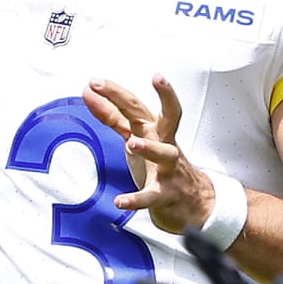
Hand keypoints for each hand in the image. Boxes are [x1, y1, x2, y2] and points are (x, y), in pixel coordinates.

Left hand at [83, 73, 214, 234]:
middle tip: (118, 86)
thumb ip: (112, 115)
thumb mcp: (136, 135)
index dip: (115, 92)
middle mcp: (163, 143)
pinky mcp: (166, 194)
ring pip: (163, 154)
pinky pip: (151, 196)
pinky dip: (136, 199)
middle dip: (137, 99)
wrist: (192, 201)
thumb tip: (89, 92)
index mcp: (154, 129)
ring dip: (149, 148)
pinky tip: (120, 201)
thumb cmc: (159, 164)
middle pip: (158, 116)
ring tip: (132, 143)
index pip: (135, 105)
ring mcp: (167, 168)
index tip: (95, 82)